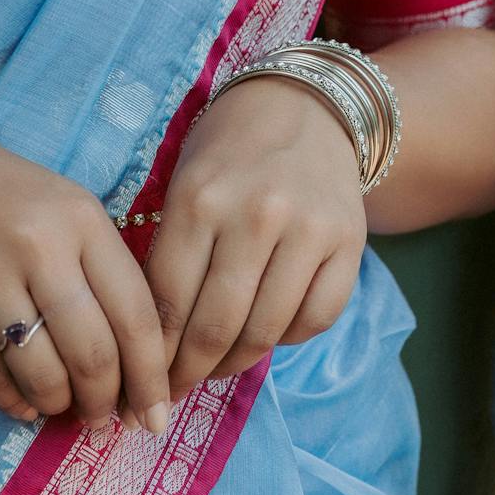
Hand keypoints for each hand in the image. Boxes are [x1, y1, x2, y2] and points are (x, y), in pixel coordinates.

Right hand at [0, 122, 169, 434]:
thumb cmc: (6, 195)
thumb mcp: (66, 207)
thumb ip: (101, 269)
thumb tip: (133, 357)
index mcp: (82, 218)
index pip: (136, 311)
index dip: (151, 374)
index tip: (156, 414)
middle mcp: (40, 246)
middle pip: (93, 353)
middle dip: (106, 402)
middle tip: (105, 420)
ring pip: (43, 374)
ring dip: (59, 404)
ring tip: (61, 404)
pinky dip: (14, 401)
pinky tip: (23, 401)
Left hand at [146, 74, 367, 406]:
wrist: (306, 104)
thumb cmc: (231, 149)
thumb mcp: (186, 186)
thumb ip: (171, 257)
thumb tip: (151, 349)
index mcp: (201, 198)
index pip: (168, 304)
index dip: (152, 356)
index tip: (144, 381)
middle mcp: (256, 213)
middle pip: (215, 328)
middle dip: (189, 373)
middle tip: (175, 390)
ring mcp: (308, 229)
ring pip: (264, 333)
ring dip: (234, 364)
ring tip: (217, 366)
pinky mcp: (349, 242)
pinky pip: (314, 320)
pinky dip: (287, 338)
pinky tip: (268, 327)